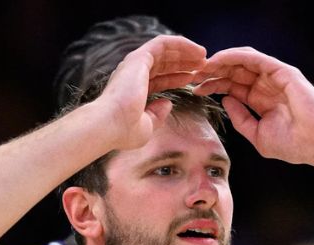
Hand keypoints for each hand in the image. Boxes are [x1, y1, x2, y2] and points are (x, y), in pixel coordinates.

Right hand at [95, 35, 207, 151]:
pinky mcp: (139, 57)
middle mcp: (133, 74)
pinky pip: (163, 43)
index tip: (193, 79)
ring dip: (185, 52)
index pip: (159, 79)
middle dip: (183, 63)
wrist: (109, 124)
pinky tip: (197, 51)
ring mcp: (135, 64)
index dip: (176, 78)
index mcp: (134, 90)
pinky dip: (181, 44)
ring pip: (164, 50)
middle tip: (203, 66)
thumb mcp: (146, 127)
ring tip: (204, 57)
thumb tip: (167, 104)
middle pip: (163, 63)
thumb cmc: (124, 131)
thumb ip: (156, 115)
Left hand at [192, 47, 313, 165]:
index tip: (196, 90)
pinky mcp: (283, 72)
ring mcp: (275, 77)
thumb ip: (241, 118)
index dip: (213, 85)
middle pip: (234, 71)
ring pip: (242, 60)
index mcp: (260, 99)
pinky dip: (235, 56)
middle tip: (193, 75)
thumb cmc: (293, 145)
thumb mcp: (257, 135)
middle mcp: (267, 85)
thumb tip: (225, 100)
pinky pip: (255, 58)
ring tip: (202, 67)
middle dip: (212, 72)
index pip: (232, 86)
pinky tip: (218, 60)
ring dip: (220, 61)